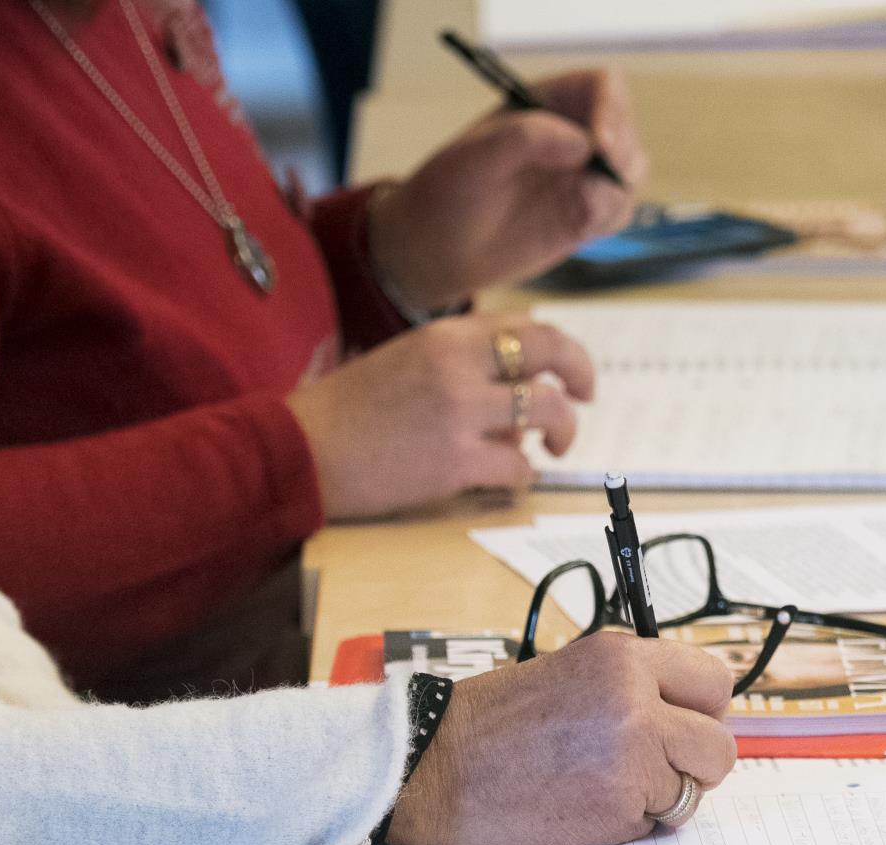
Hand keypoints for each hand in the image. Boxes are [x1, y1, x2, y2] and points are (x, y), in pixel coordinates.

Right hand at [286, 314, 593, 519]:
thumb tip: (509, 382)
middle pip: (551, 351)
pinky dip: (525, 474)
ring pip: (546, 409)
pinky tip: (512, 478)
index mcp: (444, 335)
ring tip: (554, 446)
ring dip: (563, 429)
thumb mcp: (402, 360)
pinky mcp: (456, 462)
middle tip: (585, 398)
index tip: (565, 369)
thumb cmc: (344, 411)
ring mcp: (460, 412)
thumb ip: (455, 361)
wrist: (299, 450)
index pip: (525, 324)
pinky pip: (518, 466)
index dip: (558, 346)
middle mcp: (459, 364)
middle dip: (581, 373)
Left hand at [368, 68, 647, 311]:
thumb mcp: (475, 157)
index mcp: (548, 102)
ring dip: (615, 192)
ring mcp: (583, 173)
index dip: (613, 112)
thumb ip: (526, 138)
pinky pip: (619, 209)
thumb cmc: (449, 192)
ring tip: (579, 213)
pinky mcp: (586, 211)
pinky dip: (608, 218)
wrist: (439, 247)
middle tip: (597, 188)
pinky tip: (576, 230)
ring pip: (631, 172)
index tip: (601, 146)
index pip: (603, 87)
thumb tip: (583, 145)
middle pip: (627, 129)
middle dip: (622, 158)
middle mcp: (573, 131)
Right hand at [387, 633, 737, 844]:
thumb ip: (634, 684)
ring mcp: (632, 759)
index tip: (687, 722)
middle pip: (719, 745)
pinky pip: (658, 823)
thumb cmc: (493, 721)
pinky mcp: (619, 810)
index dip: (704, 710)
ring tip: (605, 782)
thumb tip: (689, 710)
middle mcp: (636, 703)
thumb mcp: (572, 671)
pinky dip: (631, 822)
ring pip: (694, 790)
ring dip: (662, 795)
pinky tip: (584, 803)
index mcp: (623, 659)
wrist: (438, 767)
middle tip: (654, 765)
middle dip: (694, 763)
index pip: (715, 681)